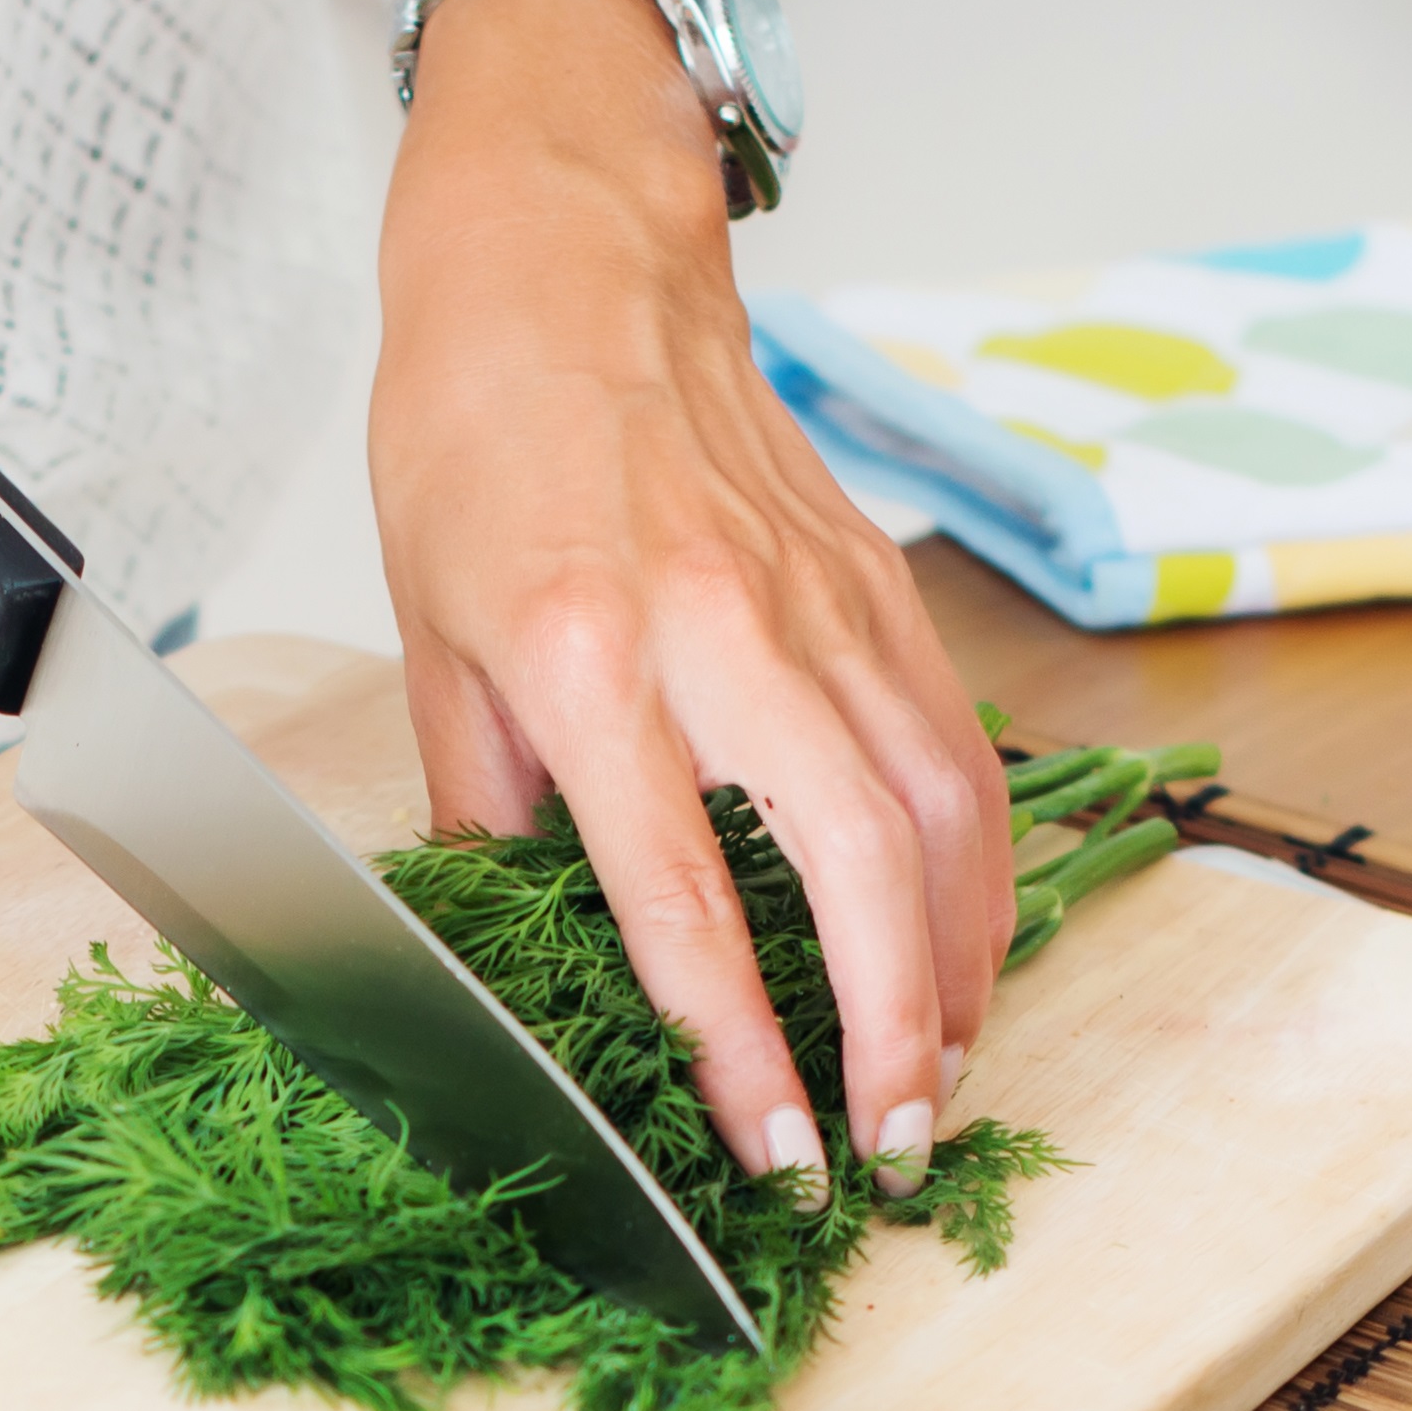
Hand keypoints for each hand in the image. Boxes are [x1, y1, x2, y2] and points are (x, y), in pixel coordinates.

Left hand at [368, 0, 1007, 1177]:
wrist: (565, 257)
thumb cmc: (476, 435)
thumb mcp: (432, 638)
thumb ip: (488, 805)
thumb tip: (523, 946)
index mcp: (586, 660)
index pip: (682, 899)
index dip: (740, 1048)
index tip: (774, 1153)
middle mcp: (721, 633)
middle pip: (851, 866)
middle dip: (888, 1031)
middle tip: (894, 1145)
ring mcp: (819, 602)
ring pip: (936, 810)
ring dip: (955, 962)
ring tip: (941, 1073)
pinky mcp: (873, 581)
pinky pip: (955, 742)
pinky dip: (979, 861)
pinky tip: (966, 941)